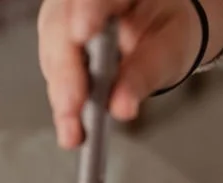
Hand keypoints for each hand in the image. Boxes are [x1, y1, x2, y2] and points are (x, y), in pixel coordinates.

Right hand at [38, 0, 201, 147]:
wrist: (160, 32)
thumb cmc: (169, 30)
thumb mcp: (171, 49)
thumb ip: (145, 73)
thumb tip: (121, 107)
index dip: (86, 11)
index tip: (82, 33)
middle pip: (61, 27)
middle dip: (66, 72)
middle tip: (72, 107)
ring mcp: (64, 18)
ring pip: (52, 52)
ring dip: (61, 94)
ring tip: (73, 130)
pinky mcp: (56, 43)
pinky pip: (53, 70)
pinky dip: (62, 101)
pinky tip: (70, 127)